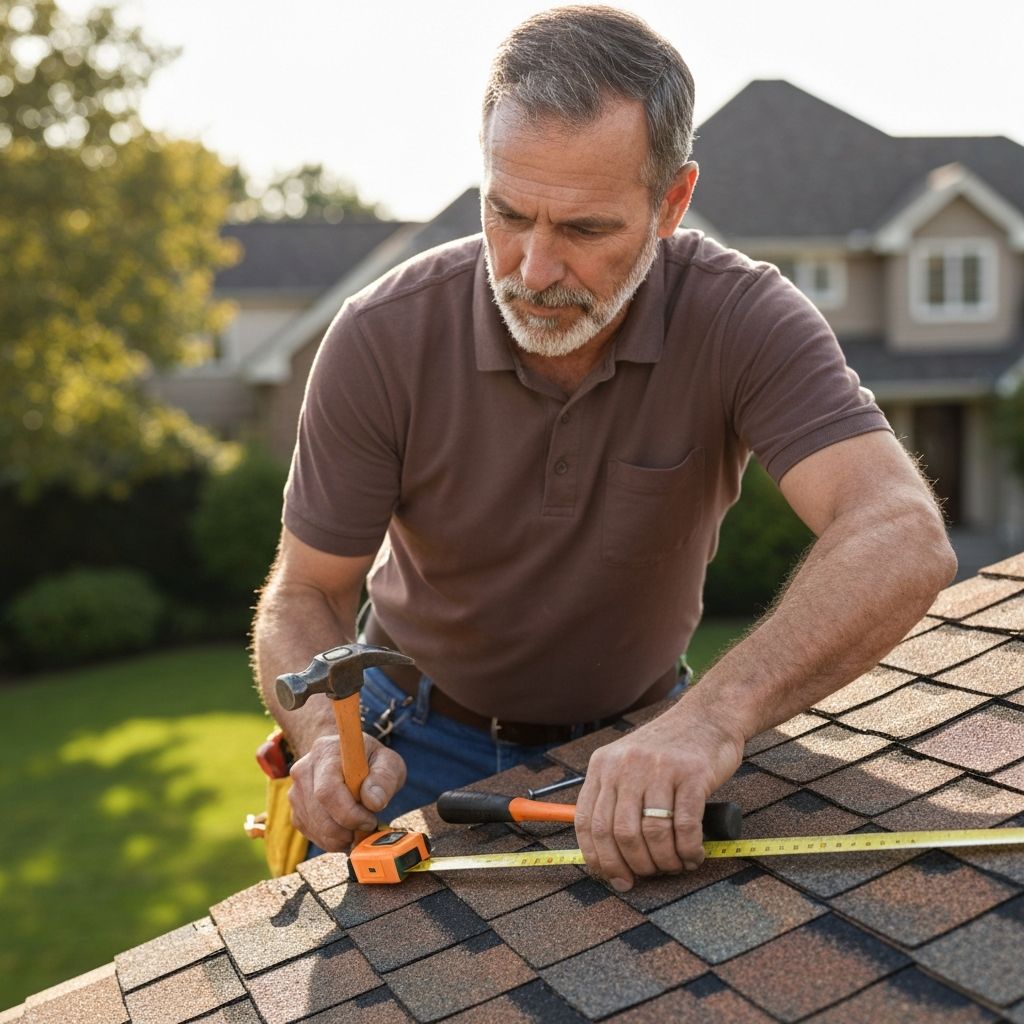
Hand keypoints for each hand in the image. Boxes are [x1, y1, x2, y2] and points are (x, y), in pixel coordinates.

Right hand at [288, 732, 406, 851]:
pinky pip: (311, 834)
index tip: (370, 820)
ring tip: (360, 828)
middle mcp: (304, 770)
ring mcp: (296, 791)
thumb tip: (373, 802)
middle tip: (368, 827)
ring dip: (341, 837)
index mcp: (326, 752)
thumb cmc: (370, 760)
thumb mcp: (388, 761)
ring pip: (315, 827)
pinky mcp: (296, 810)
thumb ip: (384, 778)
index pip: (328, 791)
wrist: (348, 759)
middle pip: (319, 813)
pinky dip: (332, 840)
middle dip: (347, 829)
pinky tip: (347, 831)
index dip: (349, 813)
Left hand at [573, 696, 744, 891]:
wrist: (707, 717)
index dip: (598, 858)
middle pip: (619, 833)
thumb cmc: (667, 750)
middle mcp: (626, 765)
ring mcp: (659, 768)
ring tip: (674, 866)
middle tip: (649, 875)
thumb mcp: (627, 763)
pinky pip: (685, 826)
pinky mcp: (692, 774)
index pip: (587, 822)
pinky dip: (688, 850)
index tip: (614, 878)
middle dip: (634, 865)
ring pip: (651, 834)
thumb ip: (614, 799)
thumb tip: (606, 858)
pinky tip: (693, 856)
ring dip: (664, 861)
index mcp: (603, 765)